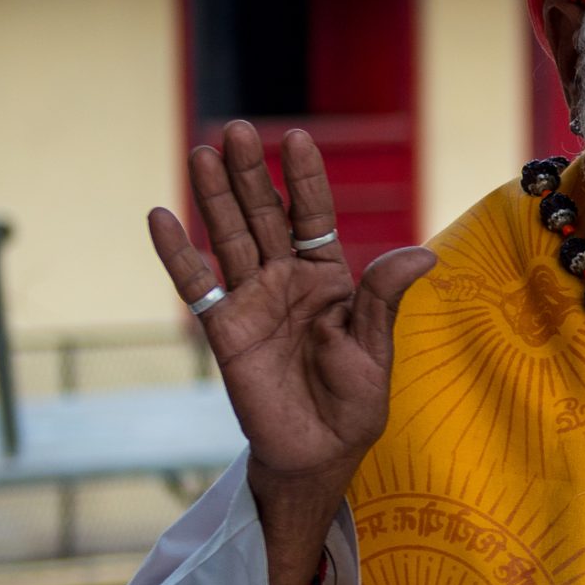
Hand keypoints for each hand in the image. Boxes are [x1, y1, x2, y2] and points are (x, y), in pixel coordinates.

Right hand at [148, 122, 433, 584]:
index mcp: (330, 280)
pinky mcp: (224, 330)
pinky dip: (177, 253)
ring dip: (214, 197)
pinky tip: (160, 216)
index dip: (304, 179)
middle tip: (238, 130)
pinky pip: (198, 285)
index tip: (296, 138)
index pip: (314, 217)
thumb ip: (383, 299)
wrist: (318, 455)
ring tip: (203, 151)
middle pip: (266, 216)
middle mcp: (287, 282)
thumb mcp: (376, 350)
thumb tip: (423, 253)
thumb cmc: (354, 405)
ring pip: (230, 238)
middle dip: (252, 175)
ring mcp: (252, 302)